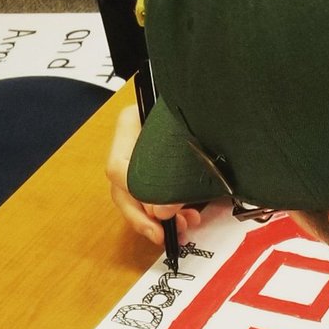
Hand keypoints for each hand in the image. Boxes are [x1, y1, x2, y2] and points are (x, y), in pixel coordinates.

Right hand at [106, 105, 201, 245]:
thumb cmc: (200, 105)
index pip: (118, 168)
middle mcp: (130, 141)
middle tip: (161, 234)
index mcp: (131, 123)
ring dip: (155, 221)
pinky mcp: (153, 170)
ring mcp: (138, 156)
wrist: (211, 94)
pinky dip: (166, 215)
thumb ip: (174, 168)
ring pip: (133, 200)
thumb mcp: (185, 130)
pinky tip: (185, 220)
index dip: (136, 195)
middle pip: (122, 190)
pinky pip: (150, 199)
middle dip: (141, 218)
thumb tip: (163, 211)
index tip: (157, 211)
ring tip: (180, 228)